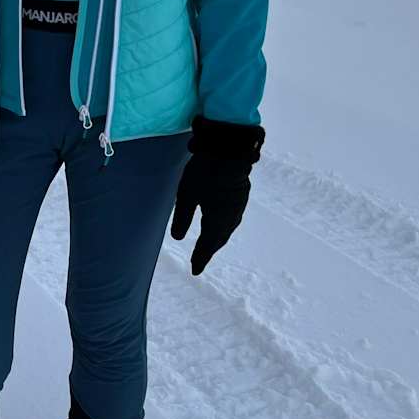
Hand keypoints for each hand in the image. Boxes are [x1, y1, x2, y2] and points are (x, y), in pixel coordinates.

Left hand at [170, 118, 263, 274]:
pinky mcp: (241, 194)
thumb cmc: (205, 172)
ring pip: (228, 228)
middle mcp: (231, 216)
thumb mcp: (186, 194)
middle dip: (208, 250)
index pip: (207, 244)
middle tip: (200, 261)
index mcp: (218, 220)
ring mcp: (238, 205)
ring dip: (218, 238)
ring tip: (209, 245)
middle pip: (219, 238)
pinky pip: (233, 217)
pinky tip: (222, 222)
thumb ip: (182, 217)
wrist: (230, 148)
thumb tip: (176, 238)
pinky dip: (225, 225)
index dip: (200, 258)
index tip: (194, 270)